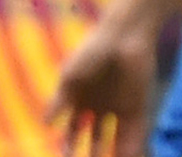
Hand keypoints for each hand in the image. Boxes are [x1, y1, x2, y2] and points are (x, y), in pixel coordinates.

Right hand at [46, 21, 156, 156]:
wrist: (123, 36)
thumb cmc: (92, 51)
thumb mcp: (70, 76)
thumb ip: (58, 101)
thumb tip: (45, 124)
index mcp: (82, 99)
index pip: (74, 131)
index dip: (70, 146)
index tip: (66, 156)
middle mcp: (101, 107)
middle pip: (95, 139)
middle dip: (92, 155)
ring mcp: (119, 107)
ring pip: (114, 140)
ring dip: (110, 155)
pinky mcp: (137, 106)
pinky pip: (133, 134)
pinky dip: (128, 149)